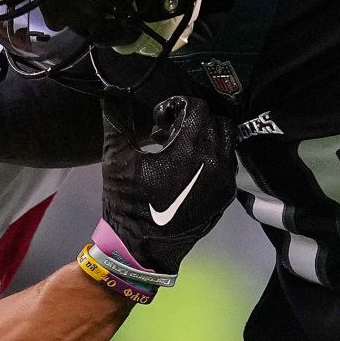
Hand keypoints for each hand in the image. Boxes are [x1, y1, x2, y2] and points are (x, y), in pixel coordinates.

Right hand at [92, 95, 237, 281]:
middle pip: (216, 121)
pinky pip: (227, 164)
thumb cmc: (129, 204)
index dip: (175, 105)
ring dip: (205, 136)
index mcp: (192, 150)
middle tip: (167, 131)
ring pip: (227, 142)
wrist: (143, 249)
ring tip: (178, 148)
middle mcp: (217, 163)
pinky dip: (212, 157)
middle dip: (193, 118)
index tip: (158, 117)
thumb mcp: (116, 158)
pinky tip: (187, 167)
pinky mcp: (226, 197)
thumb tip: (112, 92)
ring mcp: (225, 182)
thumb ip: (117, 120)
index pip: (198, 107)